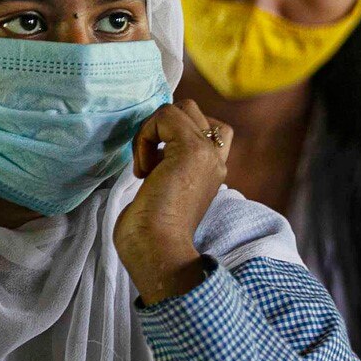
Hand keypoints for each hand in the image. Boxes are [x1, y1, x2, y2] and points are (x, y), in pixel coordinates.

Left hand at [113, 99, 232, 304]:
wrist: (158, 252)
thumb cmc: (152, 235)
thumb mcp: (165, 193)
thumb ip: (168, 168)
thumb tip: (150, 154)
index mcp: (213, 170)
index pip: (207, 128)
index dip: (175, 134)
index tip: (155, 166)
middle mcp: (217, 159)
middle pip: (193, 112)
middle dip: (162, 128)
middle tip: (148, 163)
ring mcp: (207, 153)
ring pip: (180, 108)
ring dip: (153, 130)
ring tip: (146, 166)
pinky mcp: (191, 150)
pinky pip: (165, 116)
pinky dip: (145, 136)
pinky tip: (143, 170)